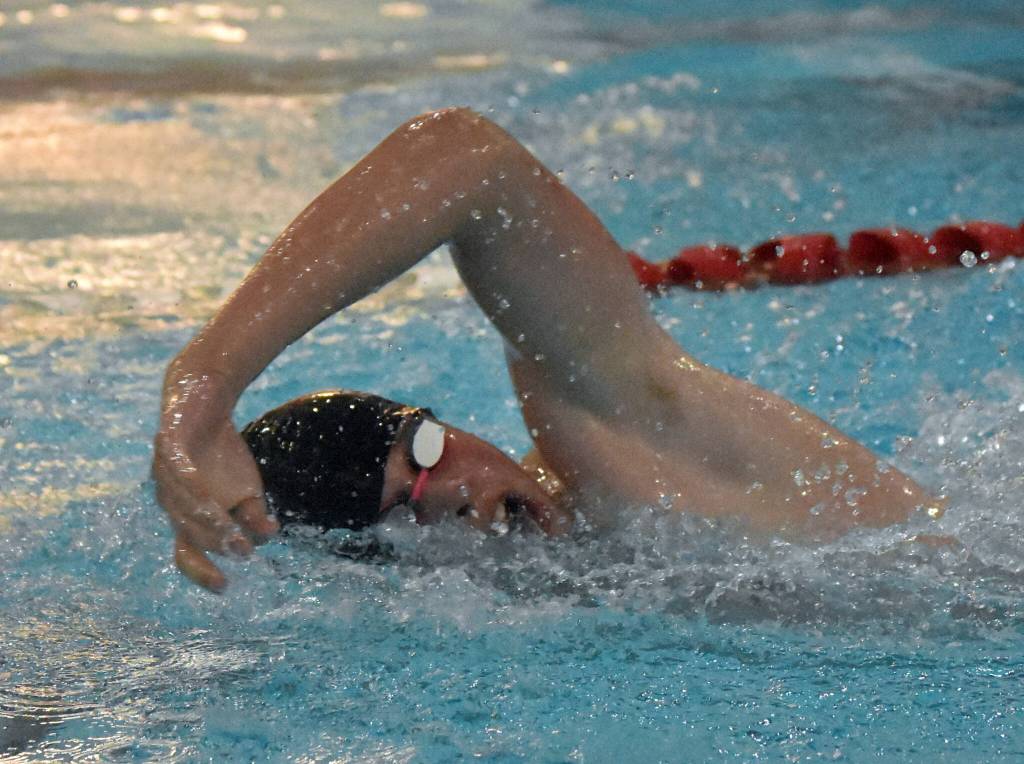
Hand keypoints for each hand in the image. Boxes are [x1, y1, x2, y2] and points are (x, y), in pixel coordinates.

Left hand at [152, 371, 278, 591]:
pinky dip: (194, 490)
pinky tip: (210, 499)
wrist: (204, 399)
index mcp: (186, 517)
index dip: (201, 571)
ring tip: (237, 534)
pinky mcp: (167, 447)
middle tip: (243, 551)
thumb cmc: (222, 452)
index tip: (225, 586)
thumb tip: (268, 536)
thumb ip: (254, 514)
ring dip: (210, 525)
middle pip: (187, 534)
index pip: (187, 552)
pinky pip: (178, 473)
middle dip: (215, 545)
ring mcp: (165, 476)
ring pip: (183, 509)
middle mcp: (170, 502)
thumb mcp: (247, 487)